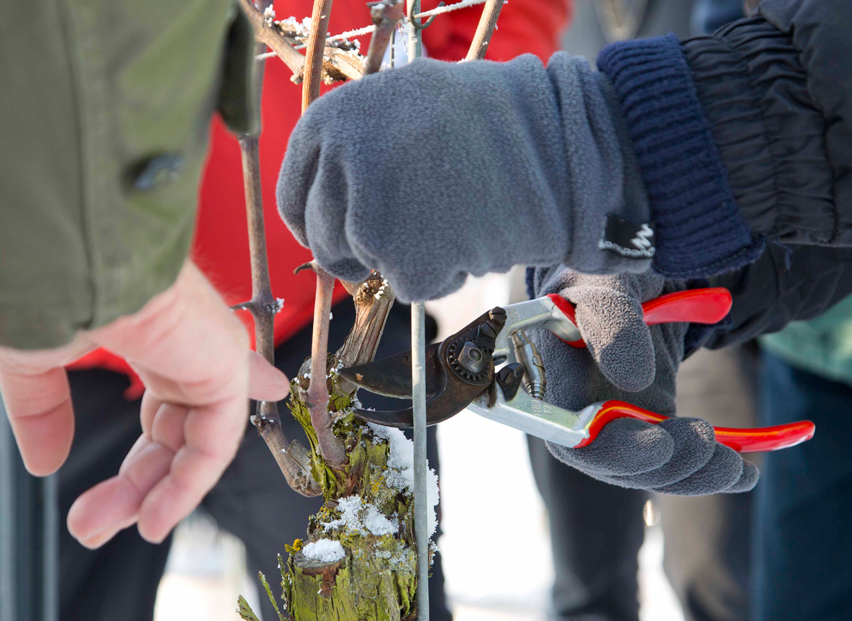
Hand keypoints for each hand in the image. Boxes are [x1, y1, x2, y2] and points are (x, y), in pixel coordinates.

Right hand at [0, 261, 290, 547]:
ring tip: (96, 527)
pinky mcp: (224, 366)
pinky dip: (186, 487)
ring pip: (193, 445)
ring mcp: (209, 356)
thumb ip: (44, 410)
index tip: (135, 492)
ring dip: (150, 495)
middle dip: (135, 485)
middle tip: (89, 524)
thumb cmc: (48, 284)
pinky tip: (152, 521)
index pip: (168, 403)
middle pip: (173, 434)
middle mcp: (187, 346)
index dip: (159, 450)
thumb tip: (43, 462)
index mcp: (151, 334)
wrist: (67, 254)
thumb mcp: (35, 360)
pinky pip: (215, 444)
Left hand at [277, 53, 651, 301]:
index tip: (336, 230)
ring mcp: (369, 218)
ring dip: (405, 255)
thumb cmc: (491, 121)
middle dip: (358, 246)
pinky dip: (441, 274)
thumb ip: (357, 144)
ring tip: (452, 217)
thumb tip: (330, 191)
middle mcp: (339, 167)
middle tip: (406, 234)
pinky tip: (470, 237)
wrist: (556, 146)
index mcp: (332, 121)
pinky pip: (410, 286)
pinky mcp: (404, 263)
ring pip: (367, 265)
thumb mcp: (404, 104)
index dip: (316, 219)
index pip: (295, 194)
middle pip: (325, 238)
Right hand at [530, 267, 757, 494]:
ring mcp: (603, 424)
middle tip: (706, 443)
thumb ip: (611, 319)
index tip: (663, 444)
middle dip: (660, 462)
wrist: (624, 282)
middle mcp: (568, 409)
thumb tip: (633, 380)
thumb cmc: (604, 273)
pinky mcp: (637, 431)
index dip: (615, 448)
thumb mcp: (607, 281)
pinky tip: (744, 475)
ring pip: (640, 469)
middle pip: (606, 460)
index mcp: (546, 374)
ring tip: (740, 468)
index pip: (566, 427)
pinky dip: (704, 471)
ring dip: (691, 473)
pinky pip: (666, 462)